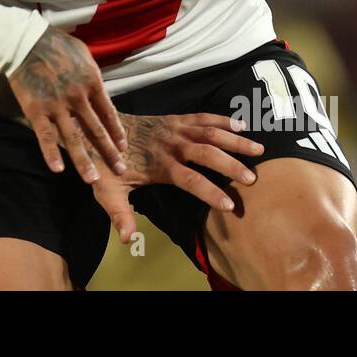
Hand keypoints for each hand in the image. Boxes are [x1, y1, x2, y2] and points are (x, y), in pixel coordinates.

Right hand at [8, 27, 126, 181]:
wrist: (24, 42)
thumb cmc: (55, 44)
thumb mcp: (84, 55)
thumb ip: (93, 76)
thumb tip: (101, 91)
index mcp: (92, 82)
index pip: (109, 114)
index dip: (117, 133)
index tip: (123, 147)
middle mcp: (78, 97)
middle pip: (97, 131)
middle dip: (110, 153)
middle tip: (121, 170)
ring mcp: (57, 106)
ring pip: (74, 139)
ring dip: (84, 162)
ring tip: (93, 181)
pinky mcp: (36, 111)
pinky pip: (46, 137)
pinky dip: (51, 155)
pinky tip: (58, 170)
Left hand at [86, 112, 263, 242]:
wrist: (97, 128)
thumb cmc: (106, 164)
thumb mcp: (107, 191)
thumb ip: (119, 214)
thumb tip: (127, 239)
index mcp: (159, 164)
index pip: (190, 179)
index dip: (211, 192)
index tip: (230, 205)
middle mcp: (171, 144)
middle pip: (207, 153)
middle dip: (231, 165)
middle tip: (252, 179)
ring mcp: (174, 128)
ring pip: (210, 131)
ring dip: (235, 140)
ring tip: (259, 149)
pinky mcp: (175, 118)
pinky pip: (203, 117)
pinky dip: (223, 120)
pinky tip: (242, 127)